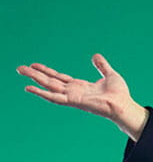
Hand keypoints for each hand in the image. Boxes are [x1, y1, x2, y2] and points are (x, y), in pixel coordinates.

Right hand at [16, 54, 148, 140]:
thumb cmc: (120, 95)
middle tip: (19, 68)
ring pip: (49, 86)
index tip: (35, 65)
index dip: (47, 71)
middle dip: (35, 74)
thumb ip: (102, 66)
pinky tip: (29, 88)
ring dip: (34, 79)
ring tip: (20, 71)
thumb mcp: (110, 75)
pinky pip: (54, 97)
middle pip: (50, 81)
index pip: (60, 78)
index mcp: (81, 87)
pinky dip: (42, 93)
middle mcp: (74, 92)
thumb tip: (96, 56)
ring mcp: (73, 97)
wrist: (124, 105)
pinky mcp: (74, 102)